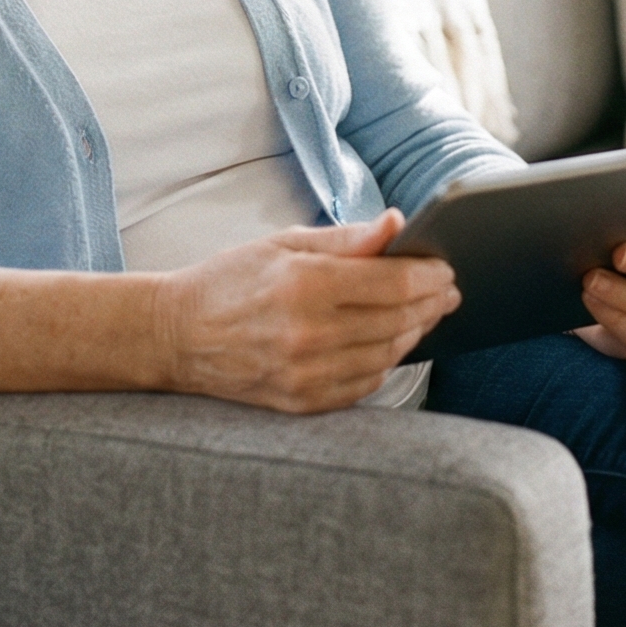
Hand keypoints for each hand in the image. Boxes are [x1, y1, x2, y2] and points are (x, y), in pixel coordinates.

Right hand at [153, 211, 459, 412]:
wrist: (178, 336)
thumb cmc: (231, 280)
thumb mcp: (284, 243)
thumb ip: (346, 238)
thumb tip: (397, 224)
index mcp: (304, 284)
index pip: (393, 283)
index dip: (429, 275)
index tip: (446, 268)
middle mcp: (308, 333)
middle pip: (398, 319)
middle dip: (431, 303)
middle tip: (447, 291)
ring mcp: (305, 373)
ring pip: (387, 354)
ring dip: (414, 332)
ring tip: (425, 314)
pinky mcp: (303, 402)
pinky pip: (365, 383)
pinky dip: (385, 362)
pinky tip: (391, 342)